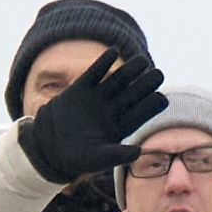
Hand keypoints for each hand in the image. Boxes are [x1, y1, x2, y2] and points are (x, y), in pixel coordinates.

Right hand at [15, 47, 166, 184]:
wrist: (48, 148)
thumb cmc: (77, 159)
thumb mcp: (98, 159)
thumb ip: (118, 155)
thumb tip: (139, 152)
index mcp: (120, 127)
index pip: (140, 113)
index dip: (151, 105)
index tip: (162, 98)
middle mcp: (112, 110)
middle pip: (133, 94)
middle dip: (145, 84)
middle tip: (159, 74)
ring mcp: (97, 98)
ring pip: (117, 81)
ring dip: (129, 70)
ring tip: (142, 61)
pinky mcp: (80, 89)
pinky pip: (94, 73)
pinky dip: (103, 63)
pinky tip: (113, 52)